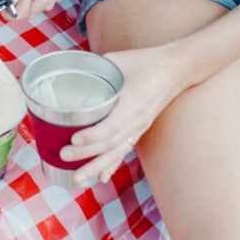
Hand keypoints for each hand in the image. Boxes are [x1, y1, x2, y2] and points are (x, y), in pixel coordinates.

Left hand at [62, 44, 195, 186]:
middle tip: (63, 155)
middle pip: (111, 144)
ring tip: (77, 179)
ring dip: (96, 167)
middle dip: (86, 154)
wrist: (176, 69)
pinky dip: (112, 165)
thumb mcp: (117, 60)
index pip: (112, 126)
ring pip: (117, 152)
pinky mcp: (140, 129)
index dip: (92, 135)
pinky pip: (124, 150)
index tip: (73, 138)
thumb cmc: (146, 62)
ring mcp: (140, 127)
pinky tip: (101, 178)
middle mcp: (138, 120)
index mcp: (134, 103)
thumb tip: (67, 71)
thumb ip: (93, 67)